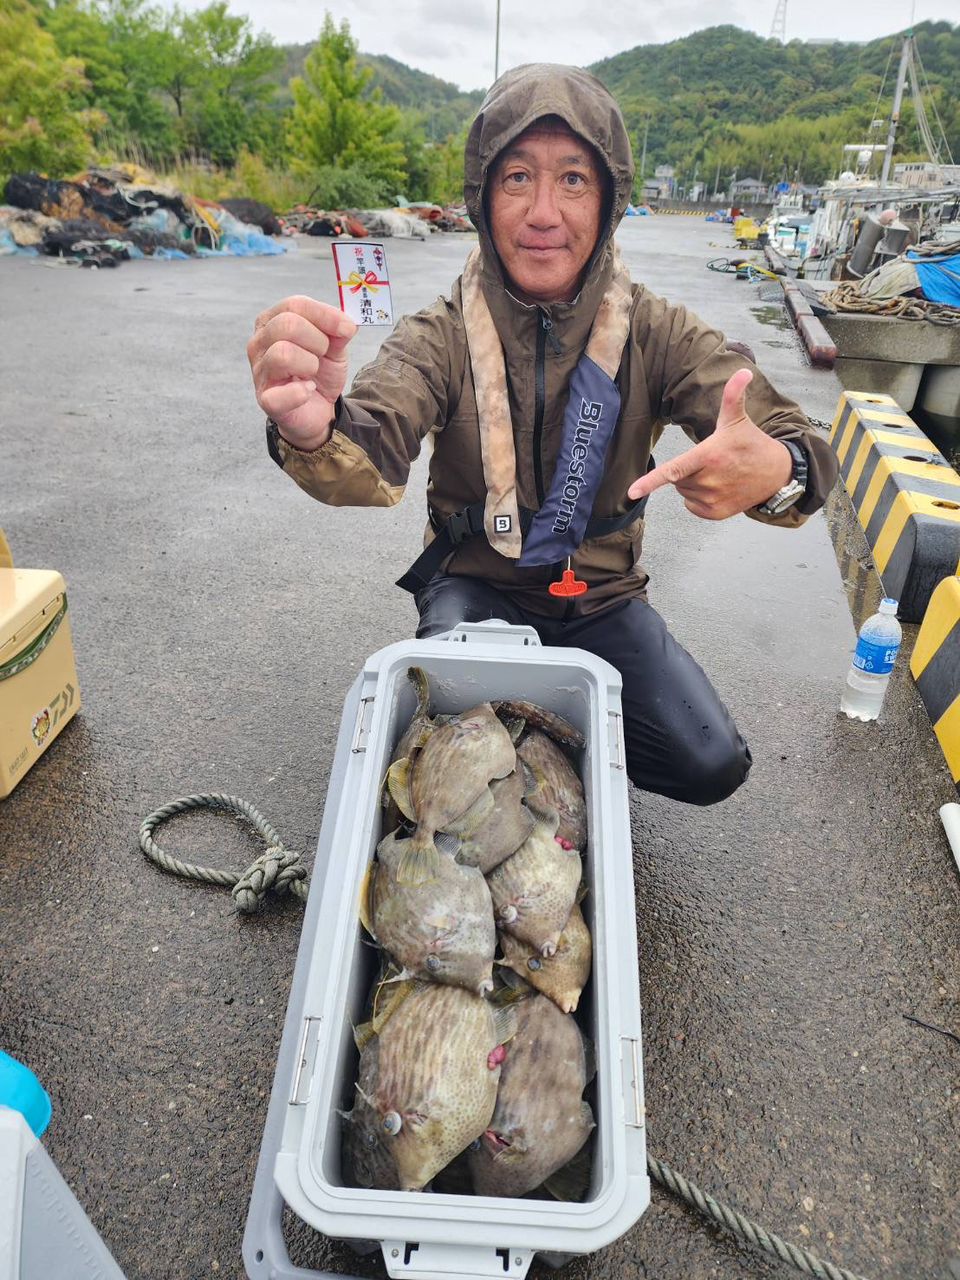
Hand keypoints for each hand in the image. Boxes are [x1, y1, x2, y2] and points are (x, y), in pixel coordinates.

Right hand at [247, 296, 356, 451]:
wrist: (319, 408)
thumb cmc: (320, 371)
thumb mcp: (334, 346)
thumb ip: (338, 331)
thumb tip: (347, 324)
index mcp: (272, 321)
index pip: (295, 304)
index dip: (325, 315)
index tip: (347, 328)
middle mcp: (259, 342)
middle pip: (287, 324)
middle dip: (317, 340)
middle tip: (323, 354)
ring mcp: (259, 371)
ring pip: (283, 353)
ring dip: (310, 364)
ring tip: (312, 372)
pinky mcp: (265, 399)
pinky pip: (280, 393)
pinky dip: (301, 392)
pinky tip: (308, 391)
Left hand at [627, 369, 793, 519]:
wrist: (777, 474)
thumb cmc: (751, 444)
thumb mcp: (738, 419)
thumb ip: (733, 395)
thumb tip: (744, 371)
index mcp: (708, 457)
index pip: (674, 470)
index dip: (650, 482)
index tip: (631, 492)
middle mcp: (709, 481)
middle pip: (678, 479)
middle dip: (688, 470)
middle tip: (711, 461)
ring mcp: (713, 499)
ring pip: (684, 492)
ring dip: (693, 484)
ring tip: (717, 473)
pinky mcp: (717, 513)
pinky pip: (692, 506)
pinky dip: (698, 498)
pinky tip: (717, 488)